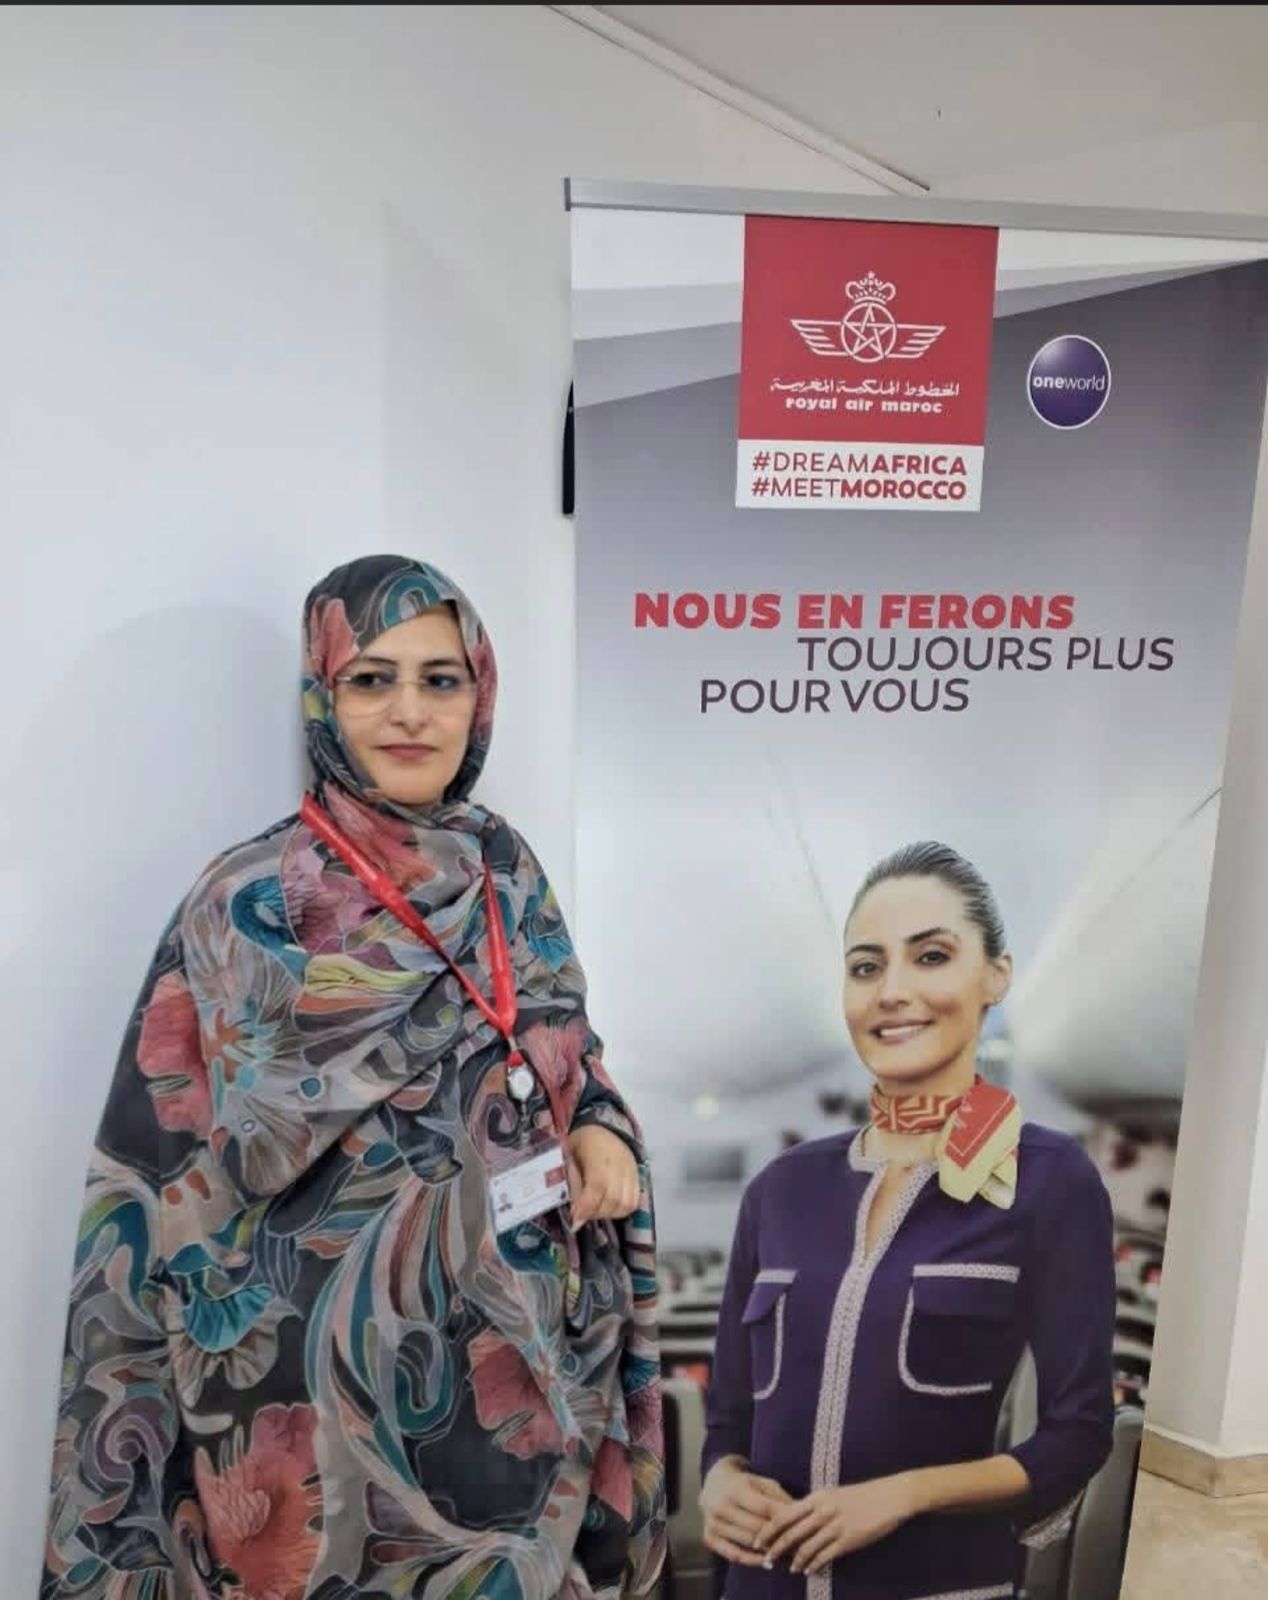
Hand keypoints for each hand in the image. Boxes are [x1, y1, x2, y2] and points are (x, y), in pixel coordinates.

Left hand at [567, 1126, 639, 1227]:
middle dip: (595, 1213)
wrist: (603, 1128)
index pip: (598, 1186)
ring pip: (626, 1204)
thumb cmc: (581, 1142)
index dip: (586, 1207)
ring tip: (593, 1210)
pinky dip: (620, 1210)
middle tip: (580, 1214)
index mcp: (599, 1154)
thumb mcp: (568, 1155)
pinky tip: (607, 1207)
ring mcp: (632, 1171)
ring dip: (608, 1213)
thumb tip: (572, 1207)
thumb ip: (570, 1179)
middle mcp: (620, 1163)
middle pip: (613, 1199)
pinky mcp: (638, 1177)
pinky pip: (634, 1203)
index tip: (574, 1221)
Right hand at [700, 1457, 792, 1566]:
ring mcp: (713, 1523)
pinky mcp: (709, 1537)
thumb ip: (779, 1498)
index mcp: (734, 1488)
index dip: (783, 1519)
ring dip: (768, 1550)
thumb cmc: (744, 1482)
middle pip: (756, 1528)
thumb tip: (800, 1514)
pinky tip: (766, 1562)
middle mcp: (720, 1506)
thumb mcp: (761, 1482)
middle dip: (778, 1538)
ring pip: (747, 1543)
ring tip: (786, 1555)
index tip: (800, 1528)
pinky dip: (751, 1561)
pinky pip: (733, 1555)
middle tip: (797, 1546)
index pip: (763, 1508)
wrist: (713, 1482)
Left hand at [755, 1475, 919, 1573]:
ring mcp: (835, 1526)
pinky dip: (813, 1565)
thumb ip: (815, 1505)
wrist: (889, 1497)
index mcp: (817, 1496)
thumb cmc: (861, 1495)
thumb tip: (796, 1518)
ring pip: (806, 1547)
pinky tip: (808, 1571)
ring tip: (788, 1568)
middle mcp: (822, 1510)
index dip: (768, 1529)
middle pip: (790, 1532)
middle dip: (775, 1548)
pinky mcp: (848, 1540)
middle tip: (765, 1560)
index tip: (757, 1540)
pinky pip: (825, 1556)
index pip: (784, 1514)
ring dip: (795, 1561)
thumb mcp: (834, 1494)